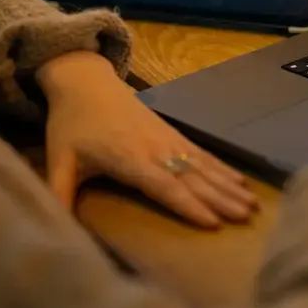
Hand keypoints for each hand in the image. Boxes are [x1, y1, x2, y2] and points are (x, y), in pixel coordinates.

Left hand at [37, 52, 257, 227]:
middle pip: (191, 176)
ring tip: (250, 203)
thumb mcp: (59, 158)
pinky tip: (238, 180)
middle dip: (220, 198)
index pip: (162, 185)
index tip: (212, 222)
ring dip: (227, 185)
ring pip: (201, 165)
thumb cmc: (70, 123)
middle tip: (246, 217)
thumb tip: (57, 227)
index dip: (187, 204)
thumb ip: (59, 193)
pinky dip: (221, 167)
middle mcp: (153, 148)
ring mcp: (166, 138)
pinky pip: (200, 152)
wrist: (85, 80)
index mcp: (127, 156)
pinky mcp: (171, 132)